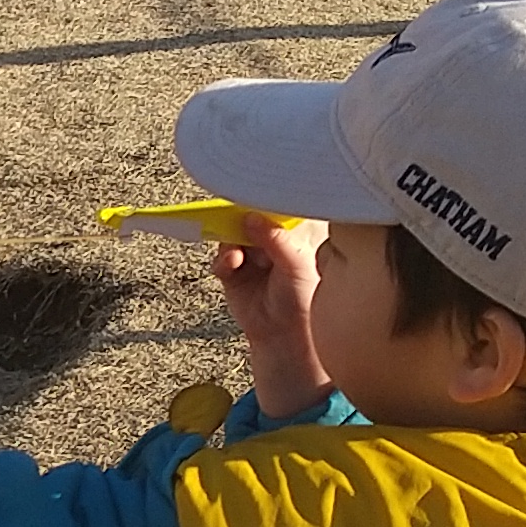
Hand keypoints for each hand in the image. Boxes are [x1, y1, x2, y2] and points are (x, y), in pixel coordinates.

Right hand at [211, 215, 330, 417]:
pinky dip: (223, 259)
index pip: (279, 205)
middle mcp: (272, 239)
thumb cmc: (303, 299)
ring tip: (238, 255)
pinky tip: (231, 265)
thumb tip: (251, 215)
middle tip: (236, 217)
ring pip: (232, 233)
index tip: (253, 189)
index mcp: (296, 232)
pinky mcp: (234, 270)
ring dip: (231, 241)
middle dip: (242, 218)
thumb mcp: (296, 263)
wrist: (285, 336)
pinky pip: (222, 256)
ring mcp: (252, 253)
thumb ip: (275, 238)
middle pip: (251, 215)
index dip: (266, 197)